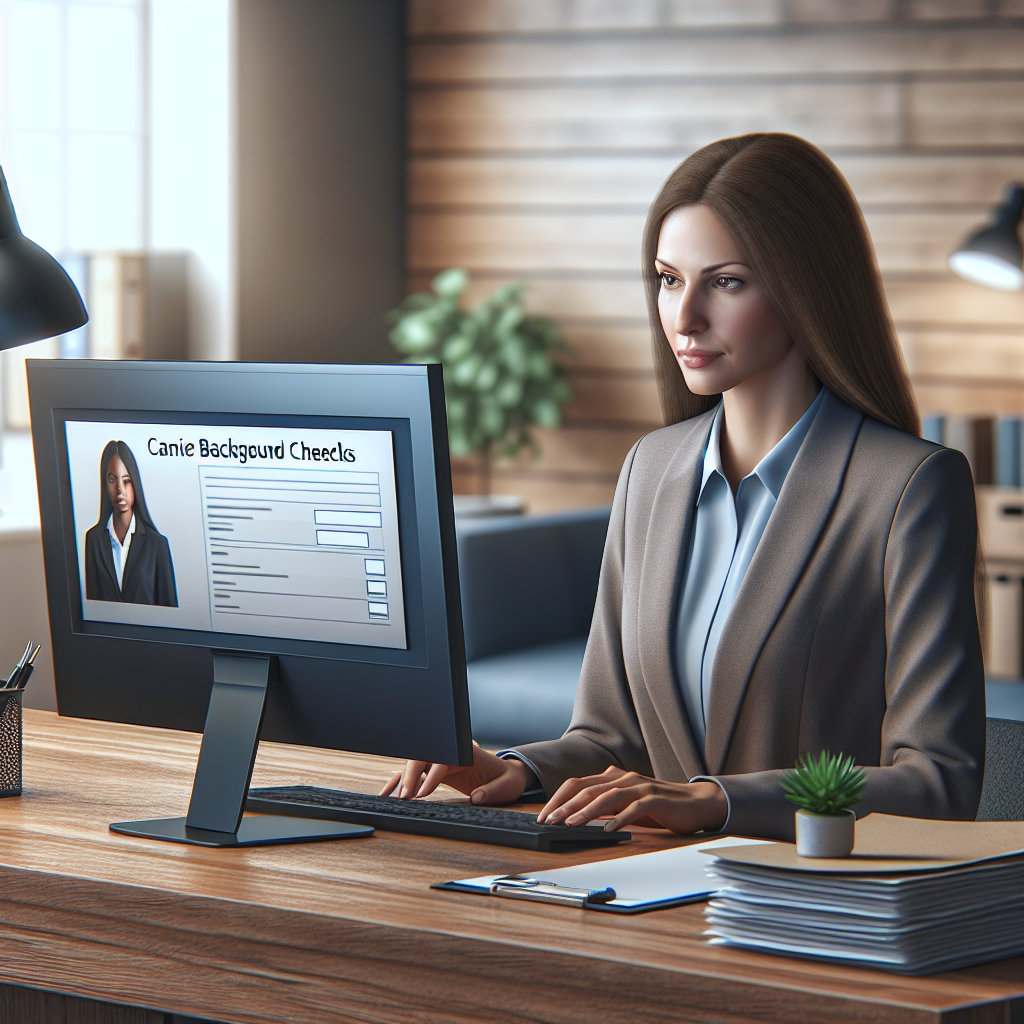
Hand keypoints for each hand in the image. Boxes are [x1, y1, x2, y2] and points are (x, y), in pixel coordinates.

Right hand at [379, 743, 530, 804]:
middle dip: (411, 776)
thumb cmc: (507, 779)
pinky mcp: (436, 772)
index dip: (432, 776)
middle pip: (424, 758)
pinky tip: (389, 795)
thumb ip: (494, 791)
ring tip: (393, 798)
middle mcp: (451, 754)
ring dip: (403, 781)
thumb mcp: (508, 785)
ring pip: (416, 766)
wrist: (507, 776)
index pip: (443, 759)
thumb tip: (477, 798)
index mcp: (466, 752)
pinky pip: (416, 777)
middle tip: (405, 797)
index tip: (423, 793)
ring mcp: (442, 762)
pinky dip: (402, 785)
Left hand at [537, 766, 727, 833]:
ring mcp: (640, 786)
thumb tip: (573, 821)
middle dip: (565, 806)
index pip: (577, 785)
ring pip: (607, 796)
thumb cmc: (657, 806)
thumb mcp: (625, 806)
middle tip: (549, 821)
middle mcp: (623, 778)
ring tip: (572, 824)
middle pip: (587, 789)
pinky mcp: (655, 799)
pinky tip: (608, 829)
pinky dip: (619, 818)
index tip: (544, 816)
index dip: (558, 799)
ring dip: (587, 811)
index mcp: (613, 778)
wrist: (695, 803)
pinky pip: (634, 807)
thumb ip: (604, 808)